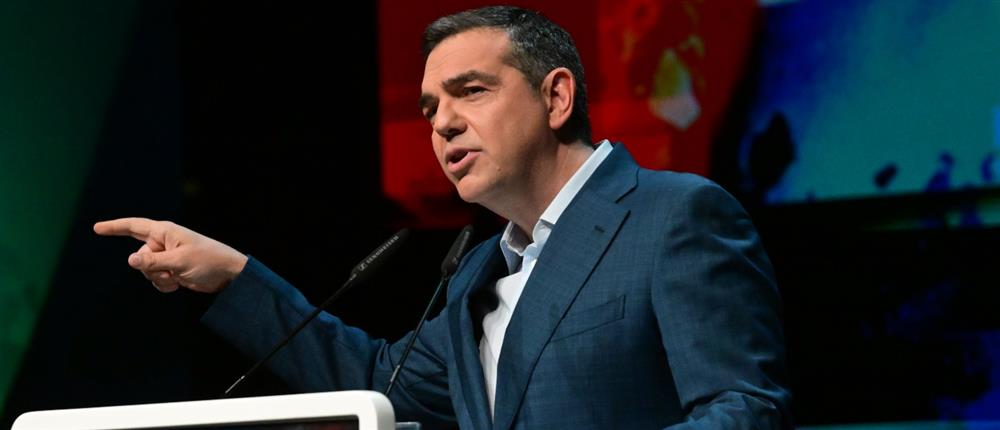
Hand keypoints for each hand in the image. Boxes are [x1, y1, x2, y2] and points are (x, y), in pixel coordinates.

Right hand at [94, 217, 247, 293]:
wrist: (228, 274)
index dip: (115, 227)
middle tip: (171, 270)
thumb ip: (153, 262)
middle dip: (151, 268)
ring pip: (146, 271)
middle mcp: (163, 243)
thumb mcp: (179, 261)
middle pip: (139, 257)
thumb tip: (129, 260)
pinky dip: (164, 284)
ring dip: (159, 278)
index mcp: (165, 232)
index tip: (96, 228)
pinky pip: (156, 280)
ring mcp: (167, 257)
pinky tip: (179, 283)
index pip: (134, 226)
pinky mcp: (171, 270)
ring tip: (178, 276)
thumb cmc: (207, 261)